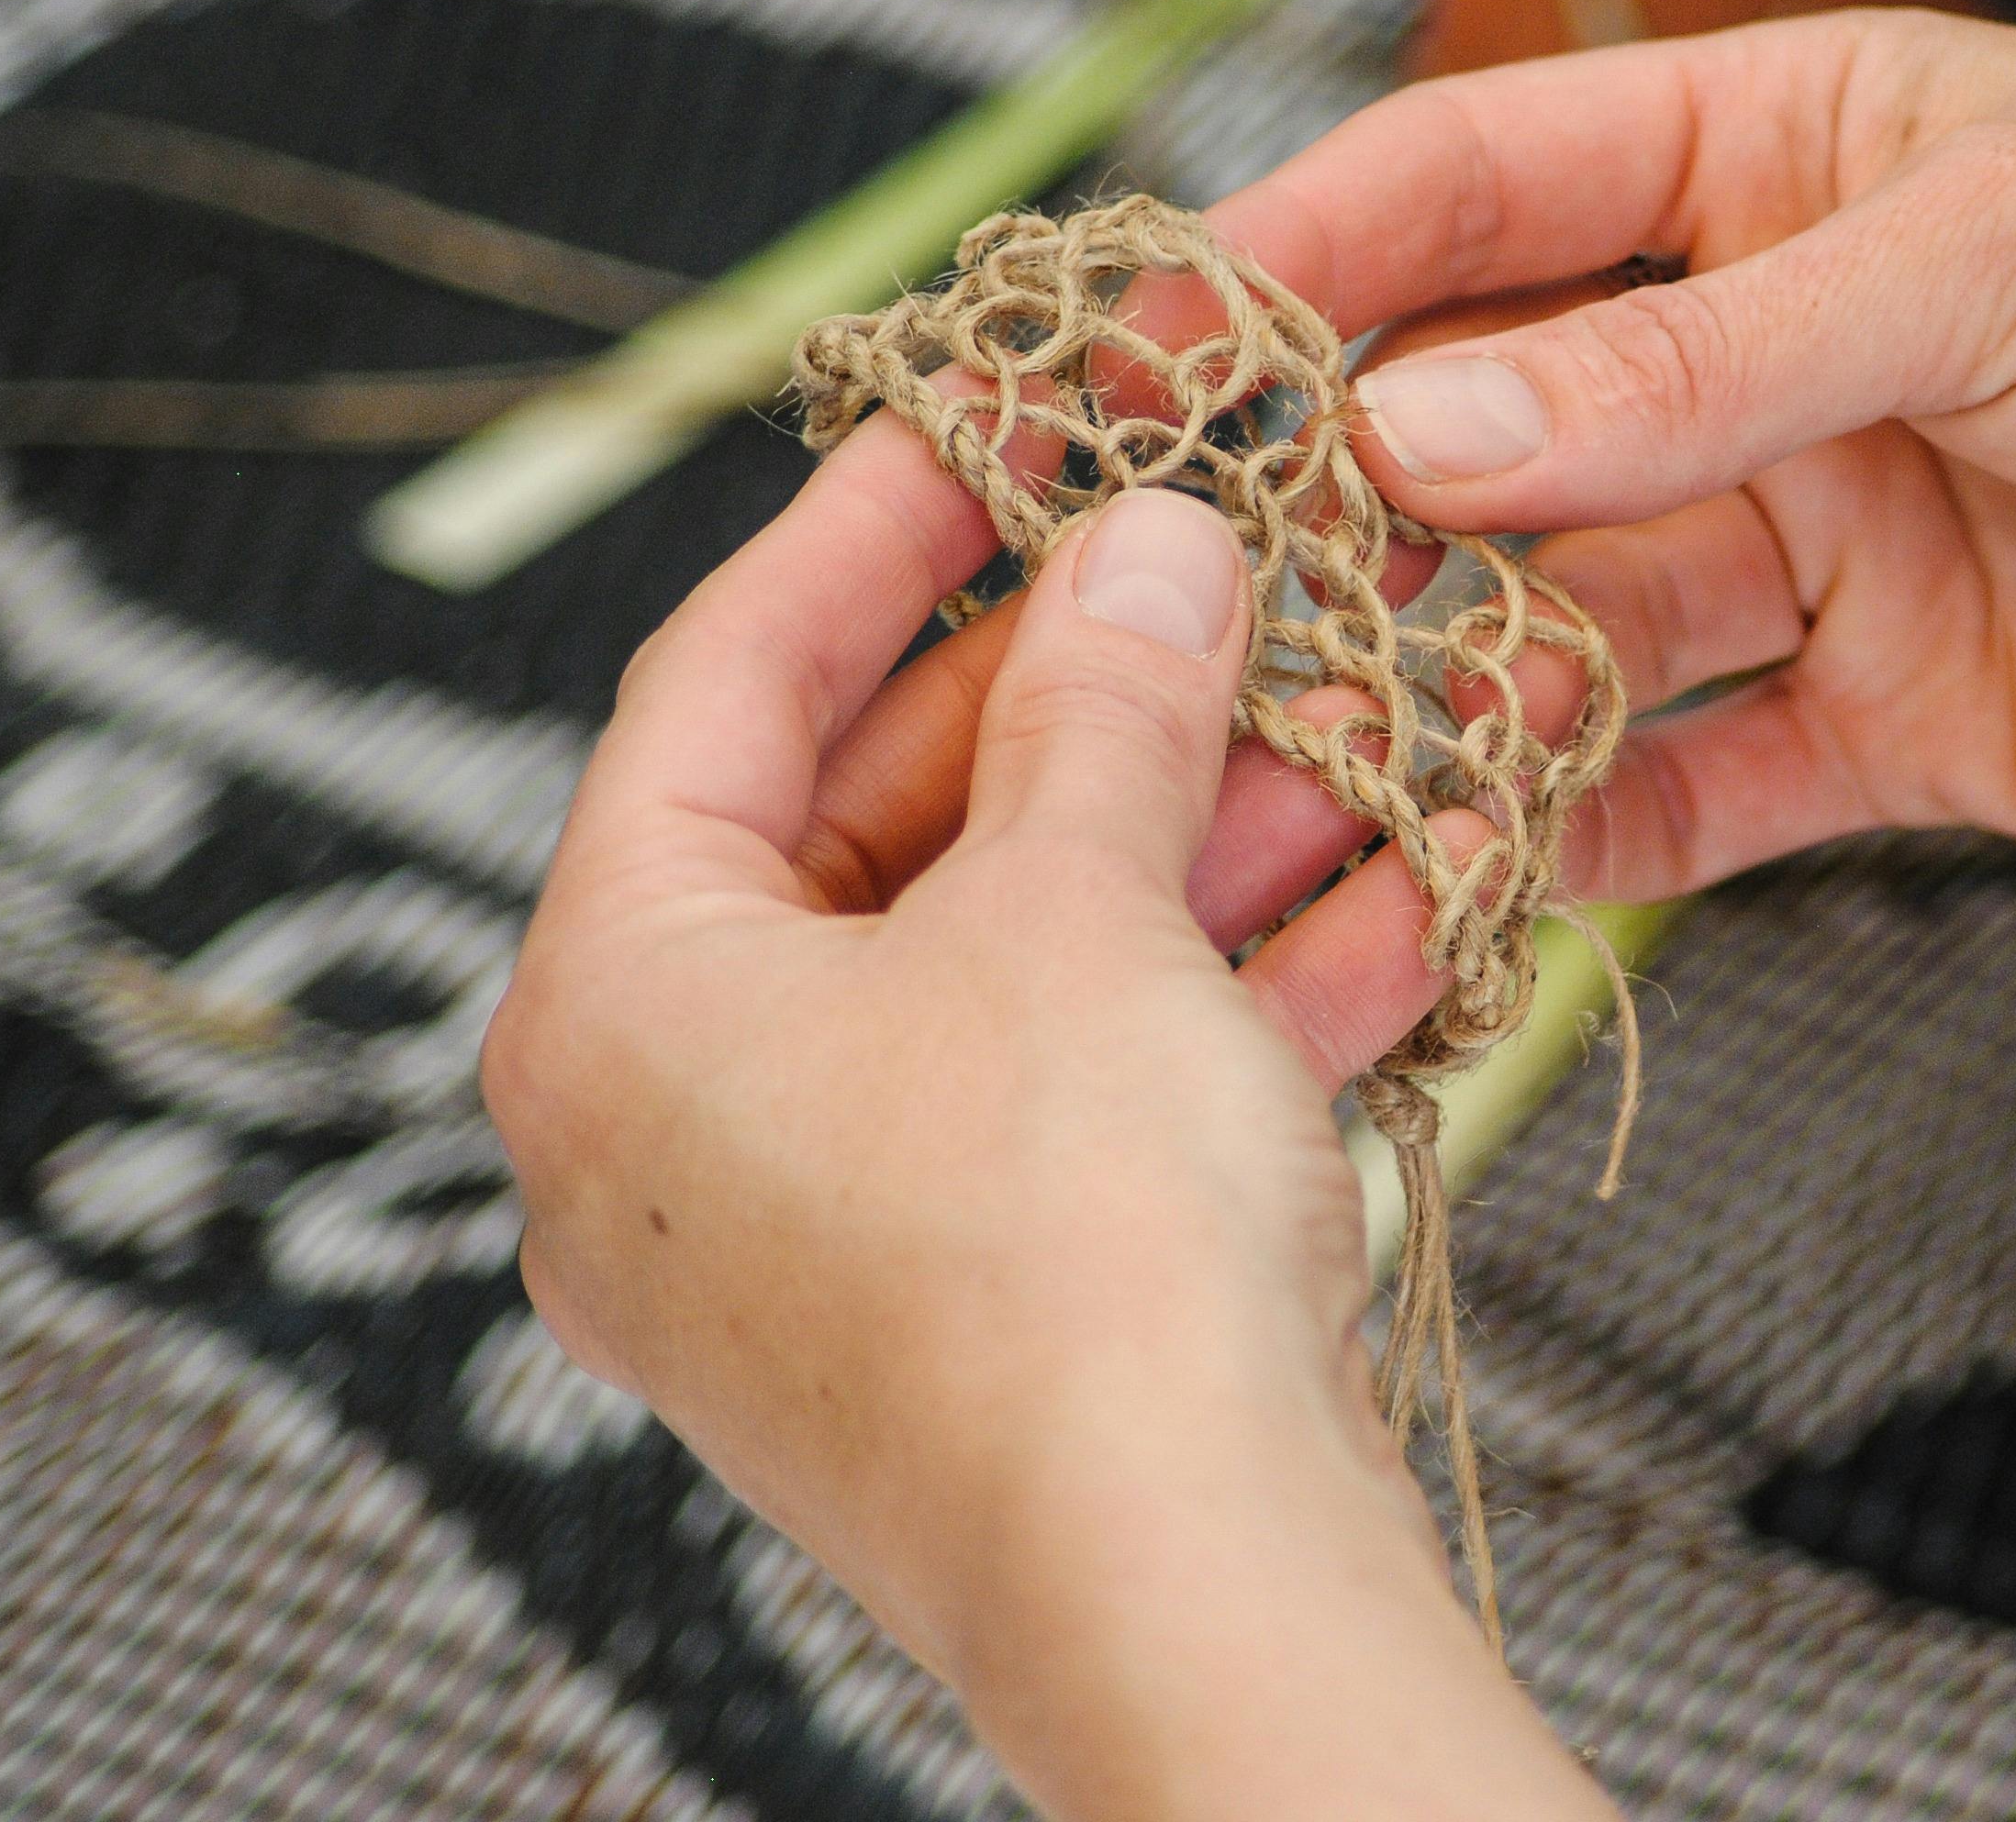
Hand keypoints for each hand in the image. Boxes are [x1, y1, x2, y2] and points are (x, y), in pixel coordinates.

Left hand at [481, 415, 1613, 1818]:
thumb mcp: (1077, 909)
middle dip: (1088, 696)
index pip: (715, 688)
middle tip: (1215, 572)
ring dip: (1200, 833)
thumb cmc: (1064, 1274)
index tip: (983, 424)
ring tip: (1355, 714)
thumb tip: (1137, 550)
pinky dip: (1231, 988)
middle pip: (887, 828)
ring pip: (1024, 963)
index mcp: (615, 1011)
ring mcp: (840, 1234)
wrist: (1190, 1590)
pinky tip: (1400, 890)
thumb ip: (1104, 702)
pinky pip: (1098, 1091)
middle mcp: (687, 1133)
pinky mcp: (986, 1311)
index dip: (867, 531)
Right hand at [1201, 9, 2015, 891]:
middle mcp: (1780, 360)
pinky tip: (1450, 877)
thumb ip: (1694, 374)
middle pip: (1489, 436)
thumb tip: (1413, 438)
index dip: (1303, 262)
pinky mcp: (1903, 730)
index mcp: (1788, 164)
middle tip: (1152, 617)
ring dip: (1423, 698)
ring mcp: (1831, 550)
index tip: (1128, 351)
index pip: (1480, 191)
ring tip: (1264, 778)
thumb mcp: (1985, 270)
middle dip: (1327, 518)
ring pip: (1563, 626)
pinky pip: (1689, 789)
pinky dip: (1574, 833)